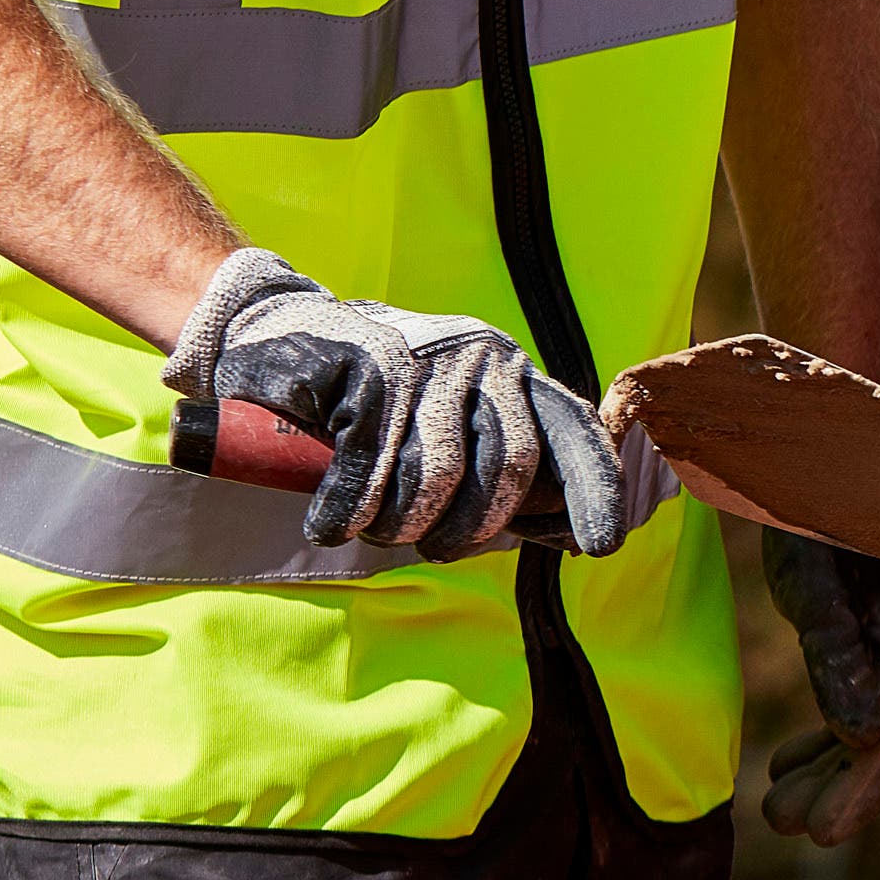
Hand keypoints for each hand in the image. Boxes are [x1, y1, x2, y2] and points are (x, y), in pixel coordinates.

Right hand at [160, 246, 645, 556]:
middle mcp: (482, 358)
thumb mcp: (442, 421)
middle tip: (432, 547)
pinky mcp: (369, 367)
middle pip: (505, 467)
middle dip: (469, 527)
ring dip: (400, 522)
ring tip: (374, 529)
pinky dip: (346, 513)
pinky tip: (329, 525)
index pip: (571, 430)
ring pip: (436, 474)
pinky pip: (368, 469)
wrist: (275, 332)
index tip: (603, 544)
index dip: (592, 489)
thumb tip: (554, 534)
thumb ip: (493, 465)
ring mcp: (429, 358)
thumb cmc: (368, 398)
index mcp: (511, 372)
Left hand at [760, 532, 879, 846]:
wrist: (821, 449)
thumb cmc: (813, 511)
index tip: (822, 838)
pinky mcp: (861, 632)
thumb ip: (839, 660)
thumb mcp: (816, 584)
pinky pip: (851, 705)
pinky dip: (821, 742)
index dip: (860, 793)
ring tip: (776, 806)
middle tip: (784, 825)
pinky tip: (786, 764)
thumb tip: (865, 739)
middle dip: (838, 793)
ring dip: (826, 773)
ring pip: (866, 729)